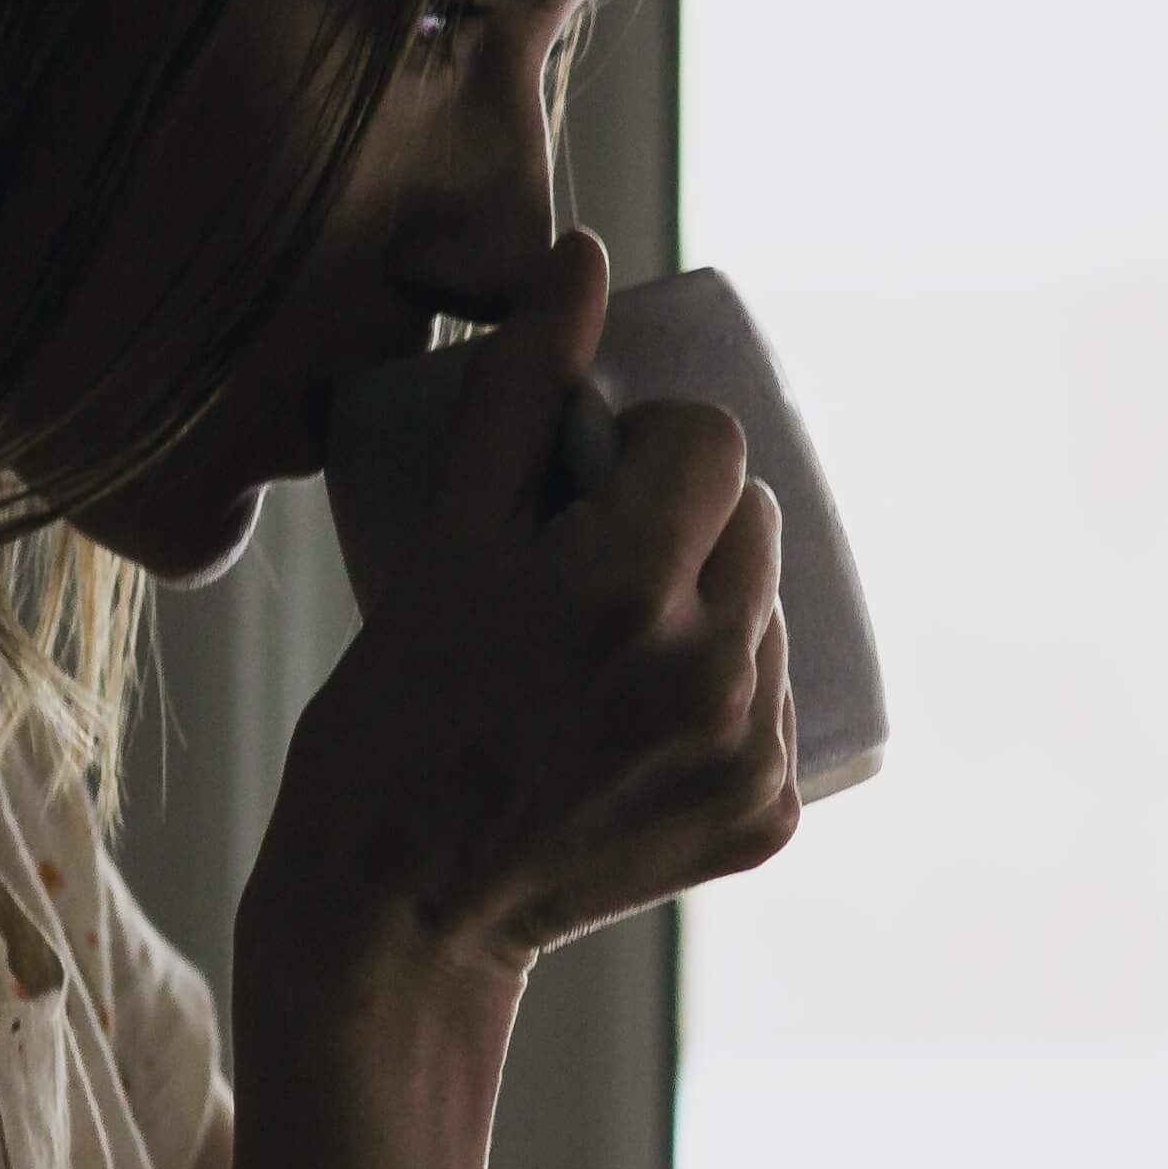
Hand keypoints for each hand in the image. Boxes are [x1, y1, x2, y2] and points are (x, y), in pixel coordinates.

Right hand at [255, 231, 799, 976]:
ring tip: (608, 656)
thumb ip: (517, 393)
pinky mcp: (768, 817)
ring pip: (770, 611)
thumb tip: (586, 257)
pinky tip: (639, 726)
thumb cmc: (393, 718)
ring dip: (711, 607)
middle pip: (755, 520)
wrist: (399, 912)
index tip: (591, 488)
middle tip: (590, 575)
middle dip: (686, 524)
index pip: (714, 441)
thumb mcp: (444, 541)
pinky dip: (723, 699)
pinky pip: (775, 705)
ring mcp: (749, 754)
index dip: (653, 447)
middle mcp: (711, 671)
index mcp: (625, 588)